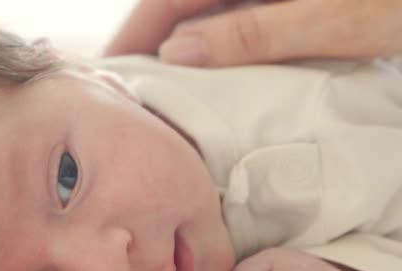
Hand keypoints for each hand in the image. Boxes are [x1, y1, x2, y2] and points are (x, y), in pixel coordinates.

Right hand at [105, 0, 401, 66]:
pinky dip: (221, 46)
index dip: (134, 32)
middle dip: (153, 43)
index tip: (108, 70)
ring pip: (209, 12)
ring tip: (163, 90)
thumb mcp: (335, 18)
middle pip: (183, 3)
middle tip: (130, 90)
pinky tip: (214, 74)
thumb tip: (176, 53)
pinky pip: (240, 18)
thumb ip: (254, 32)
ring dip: (185, 48)